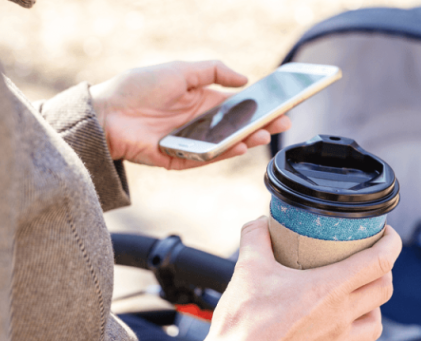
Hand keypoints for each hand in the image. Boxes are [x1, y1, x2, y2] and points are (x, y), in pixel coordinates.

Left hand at [89, 60, 290, 169]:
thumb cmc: (139, 86)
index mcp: (200, 100)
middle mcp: (198, 123)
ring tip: (264, 134)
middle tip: (282, 123)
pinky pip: (205, 158)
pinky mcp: (179, 158)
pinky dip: (223, 154)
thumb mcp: (180, 69)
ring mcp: (190, 142)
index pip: (236, 106)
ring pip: (224, 144)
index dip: (257, 106)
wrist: (106, 112)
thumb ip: (213, 71)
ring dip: (246, 140)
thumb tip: (244, 78)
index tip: (279, 105)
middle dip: (260, 125)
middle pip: (235, 127)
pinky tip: (239, 147)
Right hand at [202, 217, 401, 340]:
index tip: (386, 233)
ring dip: (373, 308)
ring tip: (360, 300)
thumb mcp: (248, 267)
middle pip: (383, 290)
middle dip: (384, 271)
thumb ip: (256, 237)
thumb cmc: (244, 320)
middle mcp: (339, 317)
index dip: (391, 242)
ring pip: (374, 326)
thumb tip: (261, 221)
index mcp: (329, 289)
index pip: (379, 261)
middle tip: (370, 261)